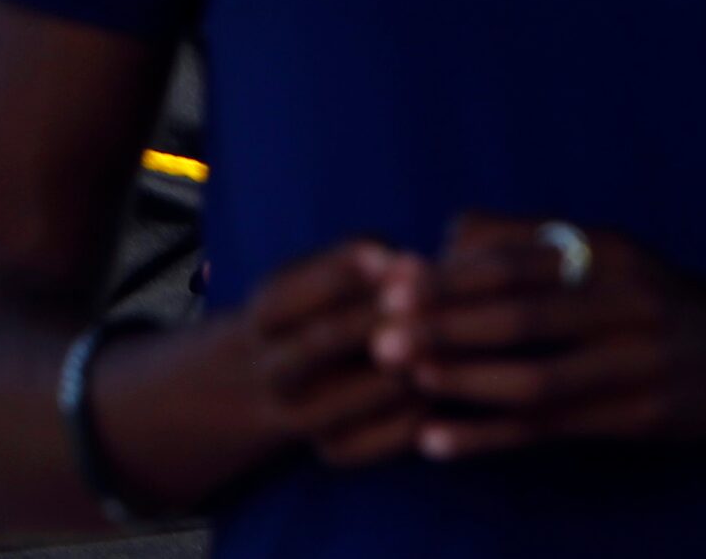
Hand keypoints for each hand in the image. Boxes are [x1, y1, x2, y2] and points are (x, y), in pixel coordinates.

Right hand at [240, 240, 429, 467]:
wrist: (277, 381)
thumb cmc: (319, 305)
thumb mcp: (320, 271)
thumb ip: (357, 254)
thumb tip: (403, 264)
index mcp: (265, 317)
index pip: (297, 292)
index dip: (345, 272)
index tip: (390, 257)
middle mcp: (273, 372)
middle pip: (320, 343)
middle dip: (371, 319)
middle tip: (419, 299)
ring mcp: (300, 418)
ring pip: (348, 397)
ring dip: (397, 369)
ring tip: (440, 340)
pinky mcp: (335, 451)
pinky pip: (376, 439)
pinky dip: (409, 413)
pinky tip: (440, 384)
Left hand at [372, 216, 705, 459]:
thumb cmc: (642, 293)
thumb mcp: (597, 249)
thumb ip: (518, 239)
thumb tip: (440, 245)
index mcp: (607, 252)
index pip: (516, 262)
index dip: (451, 277)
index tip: (392, 285)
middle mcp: (626, 304)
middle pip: (522, 318)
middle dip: (447, 328)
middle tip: (383, 337)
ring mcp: (638, 365)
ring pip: (538, 381)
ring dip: (466, 382)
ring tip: (408, 380)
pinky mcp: (639, 419)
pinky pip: (552, 430)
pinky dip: (489, 437)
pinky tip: (437, 441)